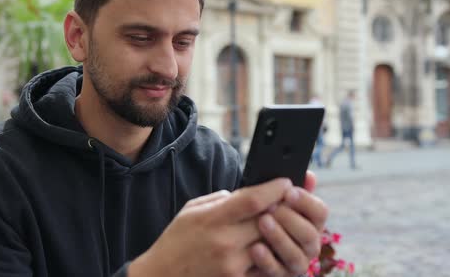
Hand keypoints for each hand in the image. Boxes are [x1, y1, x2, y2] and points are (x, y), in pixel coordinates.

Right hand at [128, 178, 293, 276]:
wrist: (162, 276)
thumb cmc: (176, 241)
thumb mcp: (192, 210)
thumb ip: (220, 199)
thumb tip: (249, 193)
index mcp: (212, 219)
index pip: (252, 200)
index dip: (274, 189)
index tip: (285, 182)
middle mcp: (225, 242)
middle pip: (268, 221)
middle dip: (281, 210)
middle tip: (287, 202)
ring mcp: (232, 265)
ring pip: (270, 243)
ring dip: (277, 232)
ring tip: (277, 223)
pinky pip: (263, 265)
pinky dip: (268, 253)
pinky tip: (265, 245)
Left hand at [249, 172, 328, 276]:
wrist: (238, 236)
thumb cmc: (260, 212)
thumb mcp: (271, 197)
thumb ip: (288, 188)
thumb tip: (309, 175)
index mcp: (312, 222)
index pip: (320, 211)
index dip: (306, 201)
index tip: (288, 192)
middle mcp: (309, 244)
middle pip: (309, 234)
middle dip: (290, 219)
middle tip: (271, 208)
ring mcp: (296, 262)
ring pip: (296, 256)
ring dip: (280, 238)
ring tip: (262, 222)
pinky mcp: (279, 275)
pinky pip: (277, 272)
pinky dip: (267, 260)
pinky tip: (255, 248)